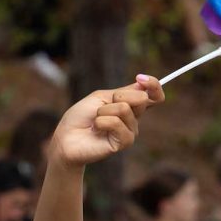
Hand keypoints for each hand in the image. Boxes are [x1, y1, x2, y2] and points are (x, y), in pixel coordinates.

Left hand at [48, 75, 164, 169]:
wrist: (66, 137)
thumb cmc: (81, 116)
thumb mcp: (102, 97)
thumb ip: (125, 93)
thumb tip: (145, 92)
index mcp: (130, 105)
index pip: (154, 94)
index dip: (153, 85)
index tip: (141, 78)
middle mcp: (134, 118)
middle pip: (141, 98)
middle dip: (117, 97)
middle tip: (101, 107)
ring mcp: (130, 131)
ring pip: (125, 109)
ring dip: (104, 111)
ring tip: (95, 121)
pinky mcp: (124, 142)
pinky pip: (117, 123)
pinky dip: (102, 122)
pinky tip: (96, 129)